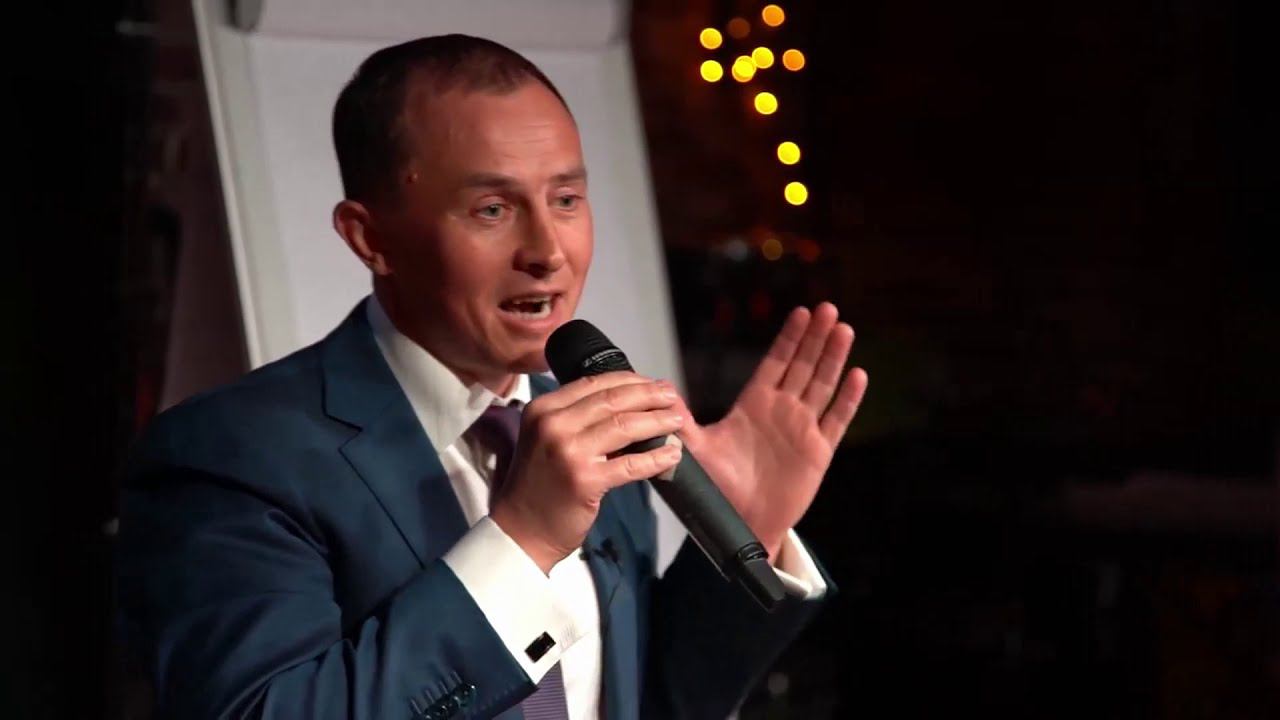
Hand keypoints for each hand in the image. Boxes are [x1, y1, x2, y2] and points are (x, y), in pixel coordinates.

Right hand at [489, 372, 683, 573]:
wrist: (521, 529)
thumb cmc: (537, 486)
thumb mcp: (546, 439)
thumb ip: (576, 419)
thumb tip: (627, 405)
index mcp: (543, 409)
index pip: (593, 383)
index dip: (629, 380)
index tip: (651, 383)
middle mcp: (553, 424)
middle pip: (613, 399)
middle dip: (649, 394)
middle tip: (671, 395)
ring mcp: (569, 452)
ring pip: (625, 426)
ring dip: (658, 421)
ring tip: (676, 420)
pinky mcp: (586, 480)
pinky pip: (631, 463)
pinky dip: (656, 457)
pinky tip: (671, 454)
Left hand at [673, 303, 867, 558]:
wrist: (740, 523)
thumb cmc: (718, 487)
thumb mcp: (696, 450)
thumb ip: (682, 420)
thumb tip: (661, 391)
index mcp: (754, 405)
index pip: (775, 363)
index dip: (789, 338)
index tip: (801, 312)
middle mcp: (782, 411)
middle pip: (803, 366)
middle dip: (815, 338)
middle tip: (828, 309)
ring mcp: (803, 428)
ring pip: (822, 385)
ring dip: (833, 358)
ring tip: (844, 330)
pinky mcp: (818, 451)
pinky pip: (836, 419)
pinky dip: (848, 398)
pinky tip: (858, 375)